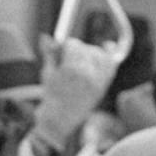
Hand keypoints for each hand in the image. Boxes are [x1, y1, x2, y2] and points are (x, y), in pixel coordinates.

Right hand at [32, 35, 117, 151]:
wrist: (60, 119)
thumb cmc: (51, 95)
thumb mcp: (48, 73)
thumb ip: (50, 53)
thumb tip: (45, 36)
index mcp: (71, 69)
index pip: (73, 44)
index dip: (66, 47)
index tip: (61, 52)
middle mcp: (87, 74)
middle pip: (87, 48)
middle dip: (78, 50)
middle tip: (70, 58)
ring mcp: (97, 80)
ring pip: (100, 54)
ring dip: (92, 52)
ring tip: (83, 61)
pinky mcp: (103, 86)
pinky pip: (111, 64)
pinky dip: (110, 55)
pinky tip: (109, 46)